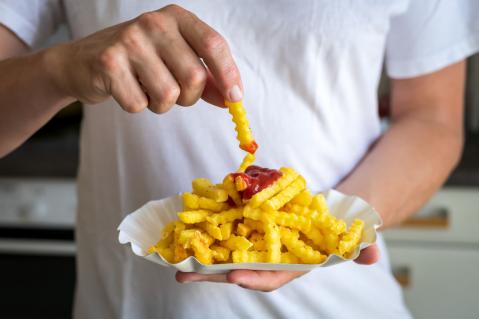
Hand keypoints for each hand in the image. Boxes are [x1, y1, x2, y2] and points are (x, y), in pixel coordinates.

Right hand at [45, 4, 241, 113]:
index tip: (235, 98)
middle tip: (173, 92)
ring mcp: (129, 40)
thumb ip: (205, 77)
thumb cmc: (139, 62)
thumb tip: (231, 98)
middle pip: (194, 77)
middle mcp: (153, 22)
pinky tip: (125, 89)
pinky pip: (140, 105)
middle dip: (189, 97)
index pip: (213, 44)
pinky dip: (137, 106)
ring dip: (162, 104)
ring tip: (145, 88)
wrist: (82, 62)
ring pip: (169, 95)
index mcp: (176, 18)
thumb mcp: (175, 60)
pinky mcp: (108, 63)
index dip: (228, 74)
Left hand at [176, 244, 379, 291]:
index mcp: (292, 265)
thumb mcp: (353, 236)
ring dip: (204, 257)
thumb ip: (361, 247)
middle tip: (185, 274)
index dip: (253, 279)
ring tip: (176, 260)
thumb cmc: (339, 228)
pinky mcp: (253, 224)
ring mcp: (260, 242)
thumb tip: (373, 254)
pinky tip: (191, 229)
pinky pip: (229, 229)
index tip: (233, 277)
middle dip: (213, 274)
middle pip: (239, 268)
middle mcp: (271, 257)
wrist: (330, 213)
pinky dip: (211, 231)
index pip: (272, 277)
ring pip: (229, 253)